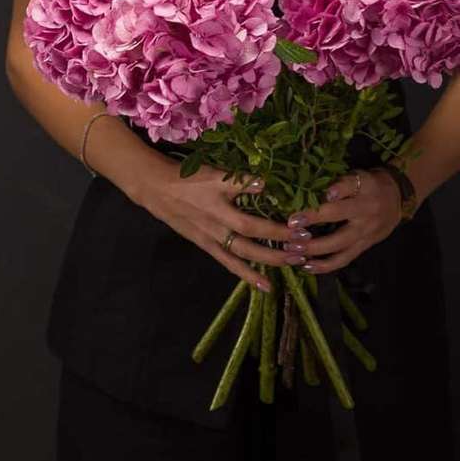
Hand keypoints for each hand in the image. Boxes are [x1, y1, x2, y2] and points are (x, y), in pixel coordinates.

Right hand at [137, 156, 296, 291]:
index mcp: (220, 208)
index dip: (276, 228)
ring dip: (268, 262)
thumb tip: (266, 183)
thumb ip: (239, 180)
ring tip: (293, 264)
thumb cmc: (188, 178)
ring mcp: (211, 239)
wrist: (156, 189)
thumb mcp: (214, 175)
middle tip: (303, 250)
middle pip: (251, 243)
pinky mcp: (205, 245)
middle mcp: (217, 228)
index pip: (254, 222)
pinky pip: (228, 263)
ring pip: (242, 256)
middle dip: (278, 248)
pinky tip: (264, 285)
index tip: (300, 227)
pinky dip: (246, 275)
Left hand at [284, 168, 406, 274]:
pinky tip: (306, 266)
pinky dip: (325, 265)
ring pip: (339, 243)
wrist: (397, 200)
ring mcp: (365, 232)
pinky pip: (344, 259)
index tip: (308, 194)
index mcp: (364, 188)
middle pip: (337, 216)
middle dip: (312, 221)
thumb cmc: (369, 184)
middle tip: (289, 227)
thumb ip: (339, 182)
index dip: (327, 190)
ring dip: (314, 249)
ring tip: (292, 249)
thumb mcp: (358, 175)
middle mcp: (365, 210)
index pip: (345, 187)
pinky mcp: (364, 246)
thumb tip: (312, 188)